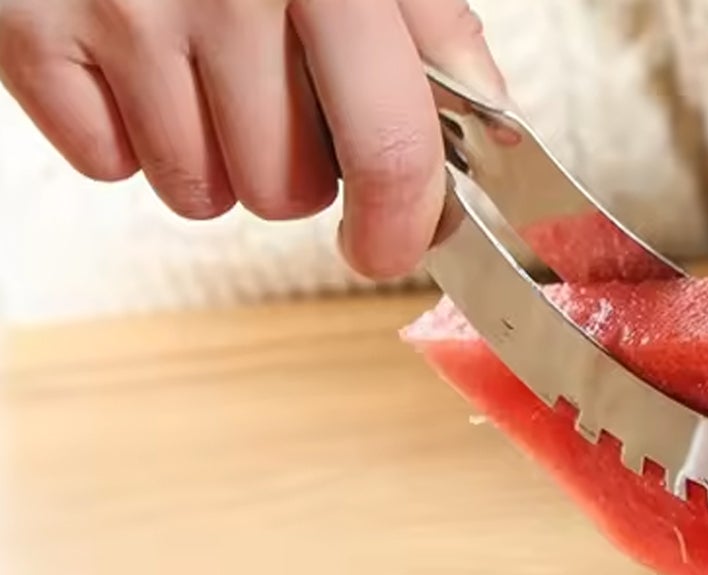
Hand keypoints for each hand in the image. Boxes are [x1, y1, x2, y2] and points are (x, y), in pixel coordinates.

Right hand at [0, 0, 504, 279]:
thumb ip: (428, 19)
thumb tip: (489, 117)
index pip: (392, 151)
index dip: (399, 227)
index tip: (390, 245)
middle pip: (287, 192)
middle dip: (291, 168)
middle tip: (266, 87)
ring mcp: (123, 9)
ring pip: (201, 191)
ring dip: (207, 153)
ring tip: (192, 60)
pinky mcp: (33, 30)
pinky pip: (108, 162)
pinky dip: (121, 130)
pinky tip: (127, 57)